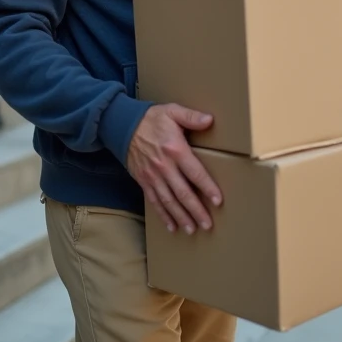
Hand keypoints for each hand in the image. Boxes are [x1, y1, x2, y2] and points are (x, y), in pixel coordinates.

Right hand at [126, 104, 221, 234]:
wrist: (122, 125)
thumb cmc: (152, 118)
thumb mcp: (172, 111)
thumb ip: (191, 117)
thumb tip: (210, 119)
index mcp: (175, 150)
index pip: (195, 173)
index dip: (207, 188)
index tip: (218, 201)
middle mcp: (164, 167)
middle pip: (183, 193)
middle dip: (196, 210)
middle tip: (207, 225)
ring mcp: (153, 176)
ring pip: (169, 201)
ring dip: (181, 217)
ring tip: (192, 229)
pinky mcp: (144, 181)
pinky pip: (154, 201)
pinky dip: (163, 215)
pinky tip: (172, 226)